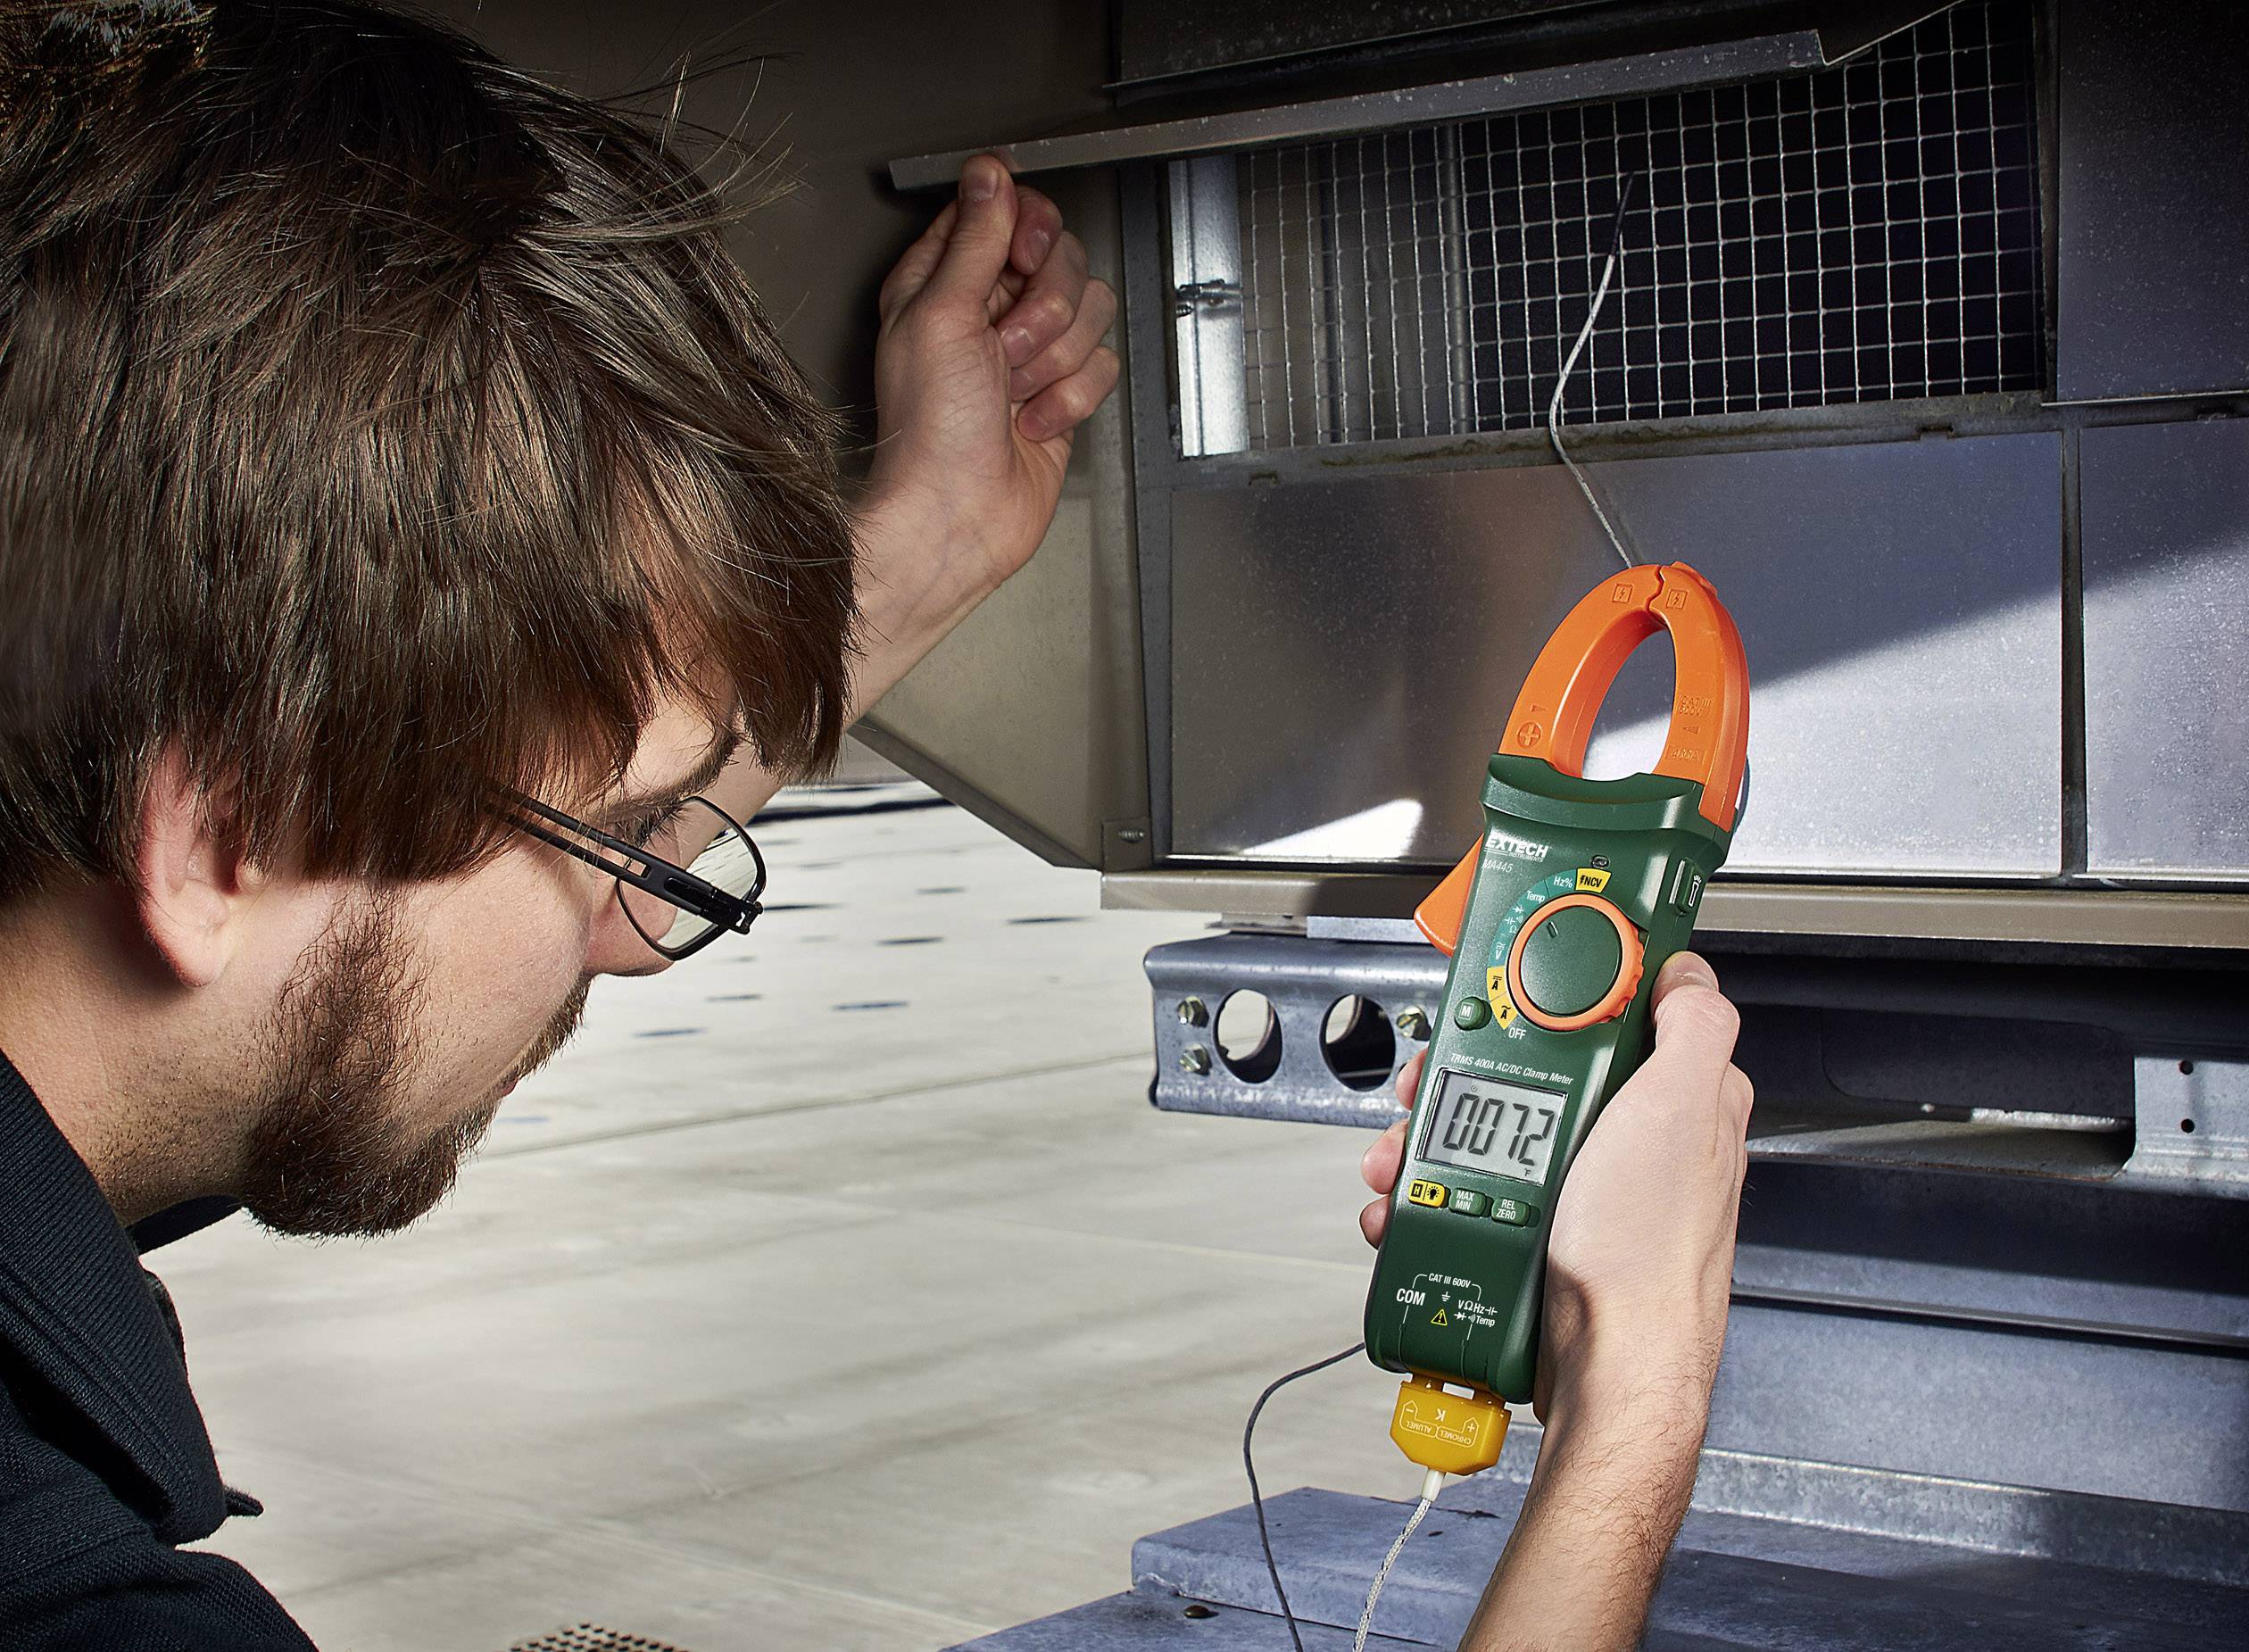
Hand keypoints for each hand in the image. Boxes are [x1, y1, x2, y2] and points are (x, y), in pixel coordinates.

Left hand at [863, 153, 1118, 621]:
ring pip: (1089, 312)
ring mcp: (1026, 353)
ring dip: (1056, 358)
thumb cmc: (929, 430)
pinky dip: (1069, 398)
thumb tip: (989, 174)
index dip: (1027, 231)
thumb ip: (974, 237)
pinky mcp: (1059, 392)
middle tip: (1007, 345)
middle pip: (1061, 259)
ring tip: (1013, 390)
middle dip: (1046, 308)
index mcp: (942, 279)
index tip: (1020, 261)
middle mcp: (986, 310)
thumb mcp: (942, 314)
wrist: (955, 515)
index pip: (1007, 213)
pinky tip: (1029, 420)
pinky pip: (1100, 366)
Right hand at [1357, 953, 1752, 1429]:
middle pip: (1534, 1076)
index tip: (1510, 996)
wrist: (1609, 1369)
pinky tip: (1420, 1203)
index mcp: (1675, 1104)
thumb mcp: (1684, 1108)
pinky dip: (1435, 1194)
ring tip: (1412, 1155)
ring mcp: (1583, 1195)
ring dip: (1436, 1139)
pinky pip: (1475, 1196)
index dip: (1557, 998)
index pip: (1615, 1018)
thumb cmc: (1649, 1254)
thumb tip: (1687, 970)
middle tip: (1436, 1085)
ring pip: (1494, 1137)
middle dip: (1468, 1076)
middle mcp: (1632, 1147)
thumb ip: (1695, 1026)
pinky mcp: (1541, 1238)